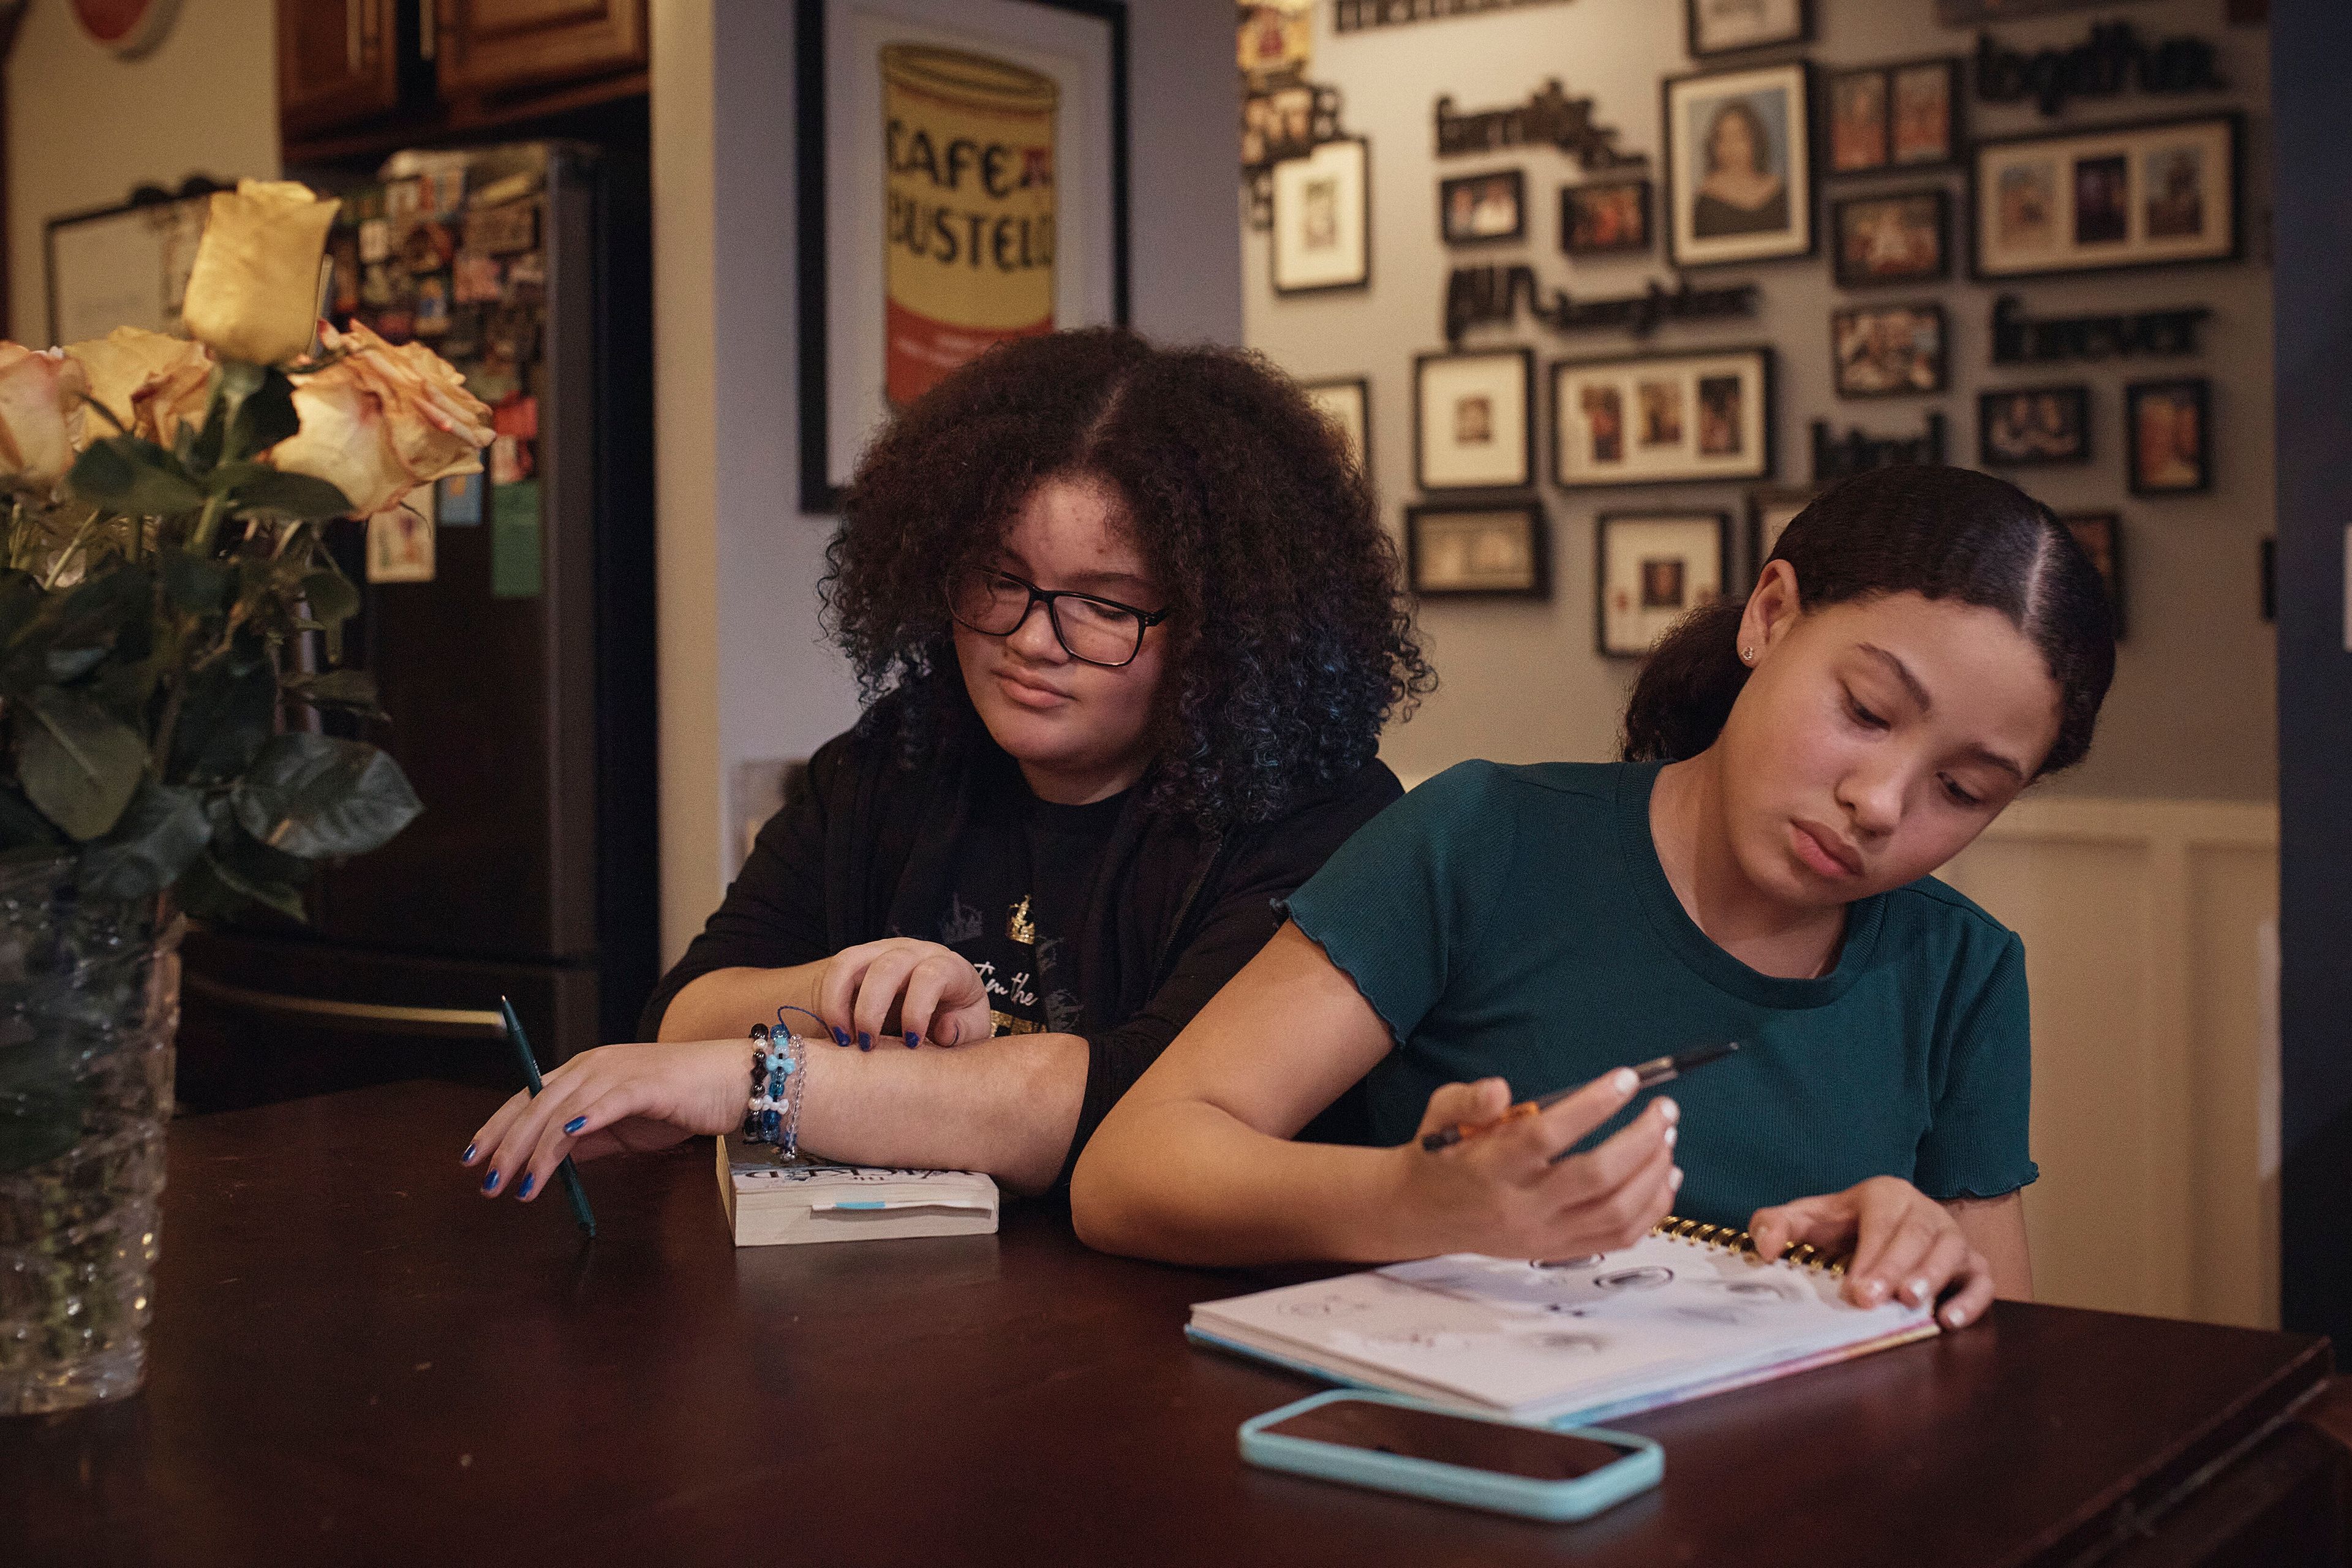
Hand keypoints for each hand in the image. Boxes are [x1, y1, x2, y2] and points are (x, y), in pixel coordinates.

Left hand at [460, 1037, 754, 1201]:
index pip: (527, 1097)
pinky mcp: (645, 1085)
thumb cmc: (679, 1101)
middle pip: (536, 1105)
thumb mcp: (622, 1124)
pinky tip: (565, 1141)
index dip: (496, 1127)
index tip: (472, 1158)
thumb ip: (588, 1138)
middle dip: (507, 1147)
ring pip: (564, 1112)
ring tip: (522, 1185)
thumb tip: (551, 1160)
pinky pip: (606, 1103)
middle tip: (488, 1182)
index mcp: (584, 1071)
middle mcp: (593, 1066)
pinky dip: (584, 1121)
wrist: (730, 1080)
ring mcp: (617, 1072)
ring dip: (538, 1151)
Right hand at [815, 938, 992, 1050]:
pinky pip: (837, 970)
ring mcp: (885, 950)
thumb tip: (944, 1031)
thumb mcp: (969, 1032)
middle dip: (872, 1010)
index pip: (933, 975)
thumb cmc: (956, 1020)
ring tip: (844, 1041)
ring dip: (841, 1003)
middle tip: (868, 1046)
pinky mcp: (861, 959)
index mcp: (951, 968)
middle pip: (888, 967)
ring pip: (853, 962)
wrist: (940, 1006)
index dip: (918, 1009)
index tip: (911, 1043)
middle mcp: (917, 952)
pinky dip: (830, 1001)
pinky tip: (837, 1032)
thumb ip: (962, 1033)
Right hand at [1396, 1070, 1680, 1260]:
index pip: (1546, 1136)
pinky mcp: (1561, 1250)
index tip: (1626, 1079)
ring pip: (1616, 1211)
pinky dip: (1652, 1209)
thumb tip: (1501, 1089)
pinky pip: (1620, 1237)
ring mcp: (1545, 1234)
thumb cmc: (1441, 1154)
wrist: (1425, 1214)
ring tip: (1667, 1135)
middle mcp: (1521, 1206)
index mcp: (1489, 1167)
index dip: (1591, 1106)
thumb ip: (1469, 1099)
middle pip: (1594, 1177)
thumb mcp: (1441, 1113)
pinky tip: (1665, 1176)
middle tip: (1665, 1108)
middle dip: (1640, 1140)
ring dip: (1653, 1172)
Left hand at [1749, 1176, 1992, 1328]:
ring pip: (1953, 1252)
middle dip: (1896, 1268)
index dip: (1870, 1253)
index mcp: (1886, 1194)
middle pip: (1918, 1234)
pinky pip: (1983, 1279)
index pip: (1882, 1219)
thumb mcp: (1805, 1220)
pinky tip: (1948, 1320)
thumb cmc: (1841, 1228)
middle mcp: (1925, 1212)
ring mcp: (1953, 1238)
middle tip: (1873, 1300)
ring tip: (1912, 1305)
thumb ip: (1774, 1225)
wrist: (1878, 1232)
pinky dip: (1973, 1300)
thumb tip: (1764, 1248)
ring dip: (1934, 1278)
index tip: (1854, 1289)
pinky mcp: (1973, 1265)